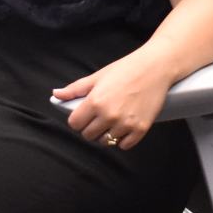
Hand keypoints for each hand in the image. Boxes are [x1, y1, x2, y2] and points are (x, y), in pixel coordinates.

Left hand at [54, 49, 172, 150]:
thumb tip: (56, 95)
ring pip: (105, 142)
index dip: (78, 119)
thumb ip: (75, 89)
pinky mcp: (140, 129)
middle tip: (101, 115)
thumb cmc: (127, 69)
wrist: (157, 67)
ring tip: (114, 119)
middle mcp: (109, 115)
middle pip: (88, 135)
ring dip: (107, 133)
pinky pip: (124, 145)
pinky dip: (123, 139)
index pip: (74, 124)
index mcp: (95, 101)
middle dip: (91, 127)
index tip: (86, 114)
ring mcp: (125, 124)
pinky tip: (125, 125)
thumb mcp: (98, 76)